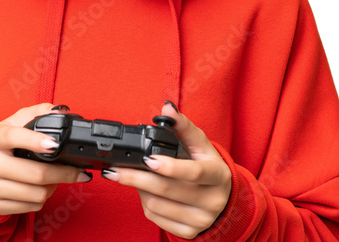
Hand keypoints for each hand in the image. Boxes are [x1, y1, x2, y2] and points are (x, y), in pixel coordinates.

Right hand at [0, 102, 90, 215]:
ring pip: (37, 194)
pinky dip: (42, 199)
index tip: (55, 144)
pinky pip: (30, 207)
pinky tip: (41, 189)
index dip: (35, 141)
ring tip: (56, 178)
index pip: (14, 137)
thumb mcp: (12, 123)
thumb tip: (61, 113)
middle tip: (77, 171)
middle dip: (64, 173)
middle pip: (36, 174)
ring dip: (54, 187)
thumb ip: (37, 113)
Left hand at [103, 103, 231, 238]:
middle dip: (136, 178)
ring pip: (157, 205)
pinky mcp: (190, 232)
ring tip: (132, 177)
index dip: (169, 166)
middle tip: (115, 170)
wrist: (223, 200)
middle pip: (166, 190)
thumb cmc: (209, 167)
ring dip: (138, 189)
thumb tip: (166, 108)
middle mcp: (212, 200)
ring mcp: (201, 219)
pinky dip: (144, 203)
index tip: (147, 159)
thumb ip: (183, 126)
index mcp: (217, 175)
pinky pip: (156, 219)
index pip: (193, 172)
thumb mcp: (202, 146)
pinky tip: (143, 191)